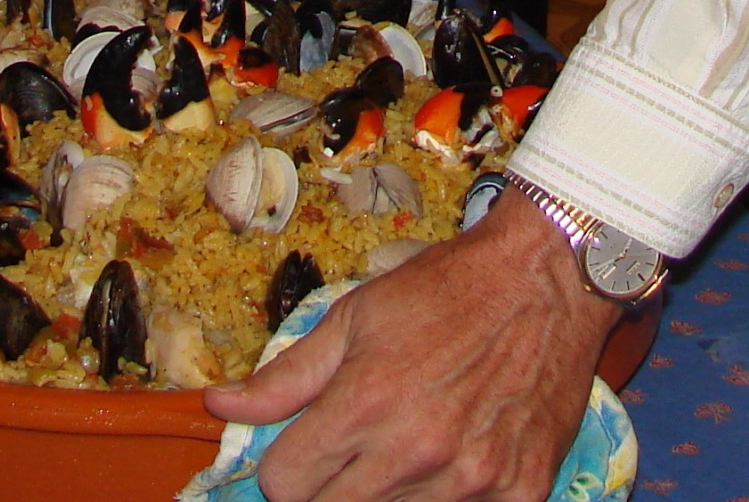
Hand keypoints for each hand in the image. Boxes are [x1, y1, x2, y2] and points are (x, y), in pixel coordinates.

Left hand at [204, 189, 621, 501]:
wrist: (543, 282)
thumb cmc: (443, 291)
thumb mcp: (354, 317)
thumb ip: (285, 376)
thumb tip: (219, 405)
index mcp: (366, 404)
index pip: (284, 487)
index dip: (283, 468)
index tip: (300, 450)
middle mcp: (415, 452)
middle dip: (326, 488)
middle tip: (348, 451)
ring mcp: (472, 482)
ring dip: (385, 496)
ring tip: (403, 447)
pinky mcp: (520, 495)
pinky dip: (445, 501)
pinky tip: (450, 461)